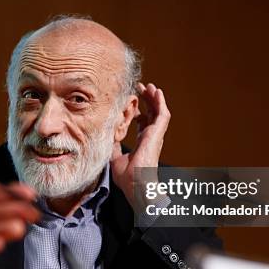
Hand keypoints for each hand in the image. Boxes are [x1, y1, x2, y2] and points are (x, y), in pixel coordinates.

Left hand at [110, 83, 170, 211]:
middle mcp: (150, 136)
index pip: (141, 123)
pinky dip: (160, 102)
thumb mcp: (114, 156)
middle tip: (138, 88)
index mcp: (141, 142)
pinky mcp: (158, 133)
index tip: (130, 102)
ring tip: (148, 86)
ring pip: (158, 111)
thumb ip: (113, 145)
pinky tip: (156, 91)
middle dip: (145, 100)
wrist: (135, 182)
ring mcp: (155, 134)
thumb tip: (106, 136)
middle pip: (150, 114)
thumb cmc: (127, 176)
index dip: (137, 111)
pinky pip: (163, 114)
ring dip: (153, 98)